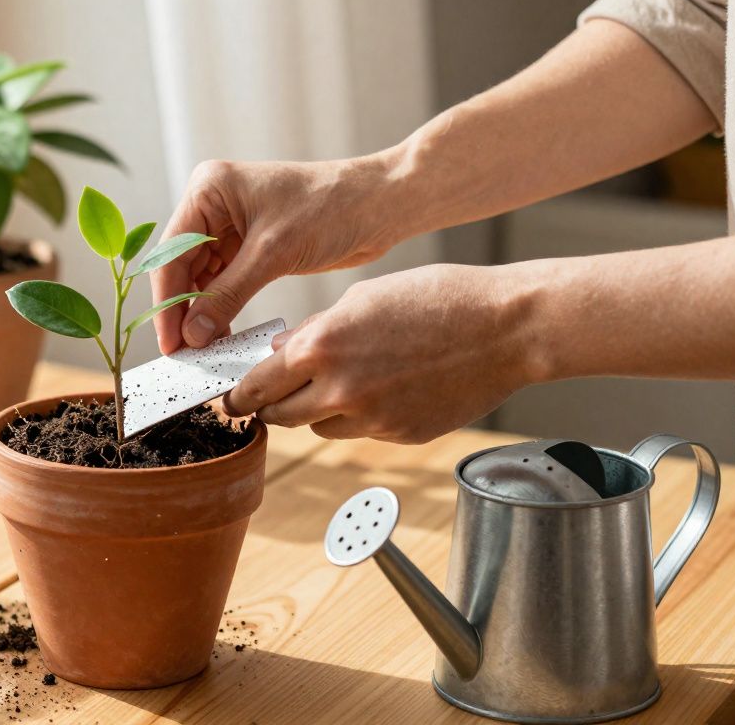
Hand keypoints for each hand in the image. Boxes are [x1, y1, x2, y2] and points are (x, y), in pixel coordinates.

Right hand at [149, 156, 401, 352]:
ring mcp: (230, 226)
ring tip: (203, 352)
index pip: (173, 252)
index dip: (167, 301)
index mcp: (210, 189)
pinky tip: (222, 336)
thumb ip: (227, 294)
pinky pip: (224, 283)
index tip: (169, 343)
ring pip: (200, 279)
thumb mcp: (272, 253)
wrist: (379, 204)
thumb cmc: (331, 208)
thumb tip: (192, 334)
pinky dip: (222, 309)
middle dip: (182, 310)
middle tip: (183, 355)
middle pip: (181, 267)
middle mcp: (213, 205)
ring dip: (201, 314)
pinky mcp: (250, 246)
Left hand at [224, 264, 534, 443]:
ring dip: (316, 411)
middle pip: (279, 417)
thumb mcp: (360, 299)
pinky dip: (360, 416)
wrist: (507, 328)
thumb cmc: (437, 298)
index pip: (255, 386)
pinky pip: (361, 432)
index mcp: (320, 348)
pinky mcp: (400, 436)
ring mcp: (371, 420)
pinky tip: (385, 388)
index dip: (237, 395)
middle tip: (270, 397)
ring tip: (341, 382)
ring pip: (319, 427)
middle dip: (270, 407)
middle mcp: (339, 390)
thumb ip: (314, 332)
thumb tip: (280, 354)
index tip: (228, 399)